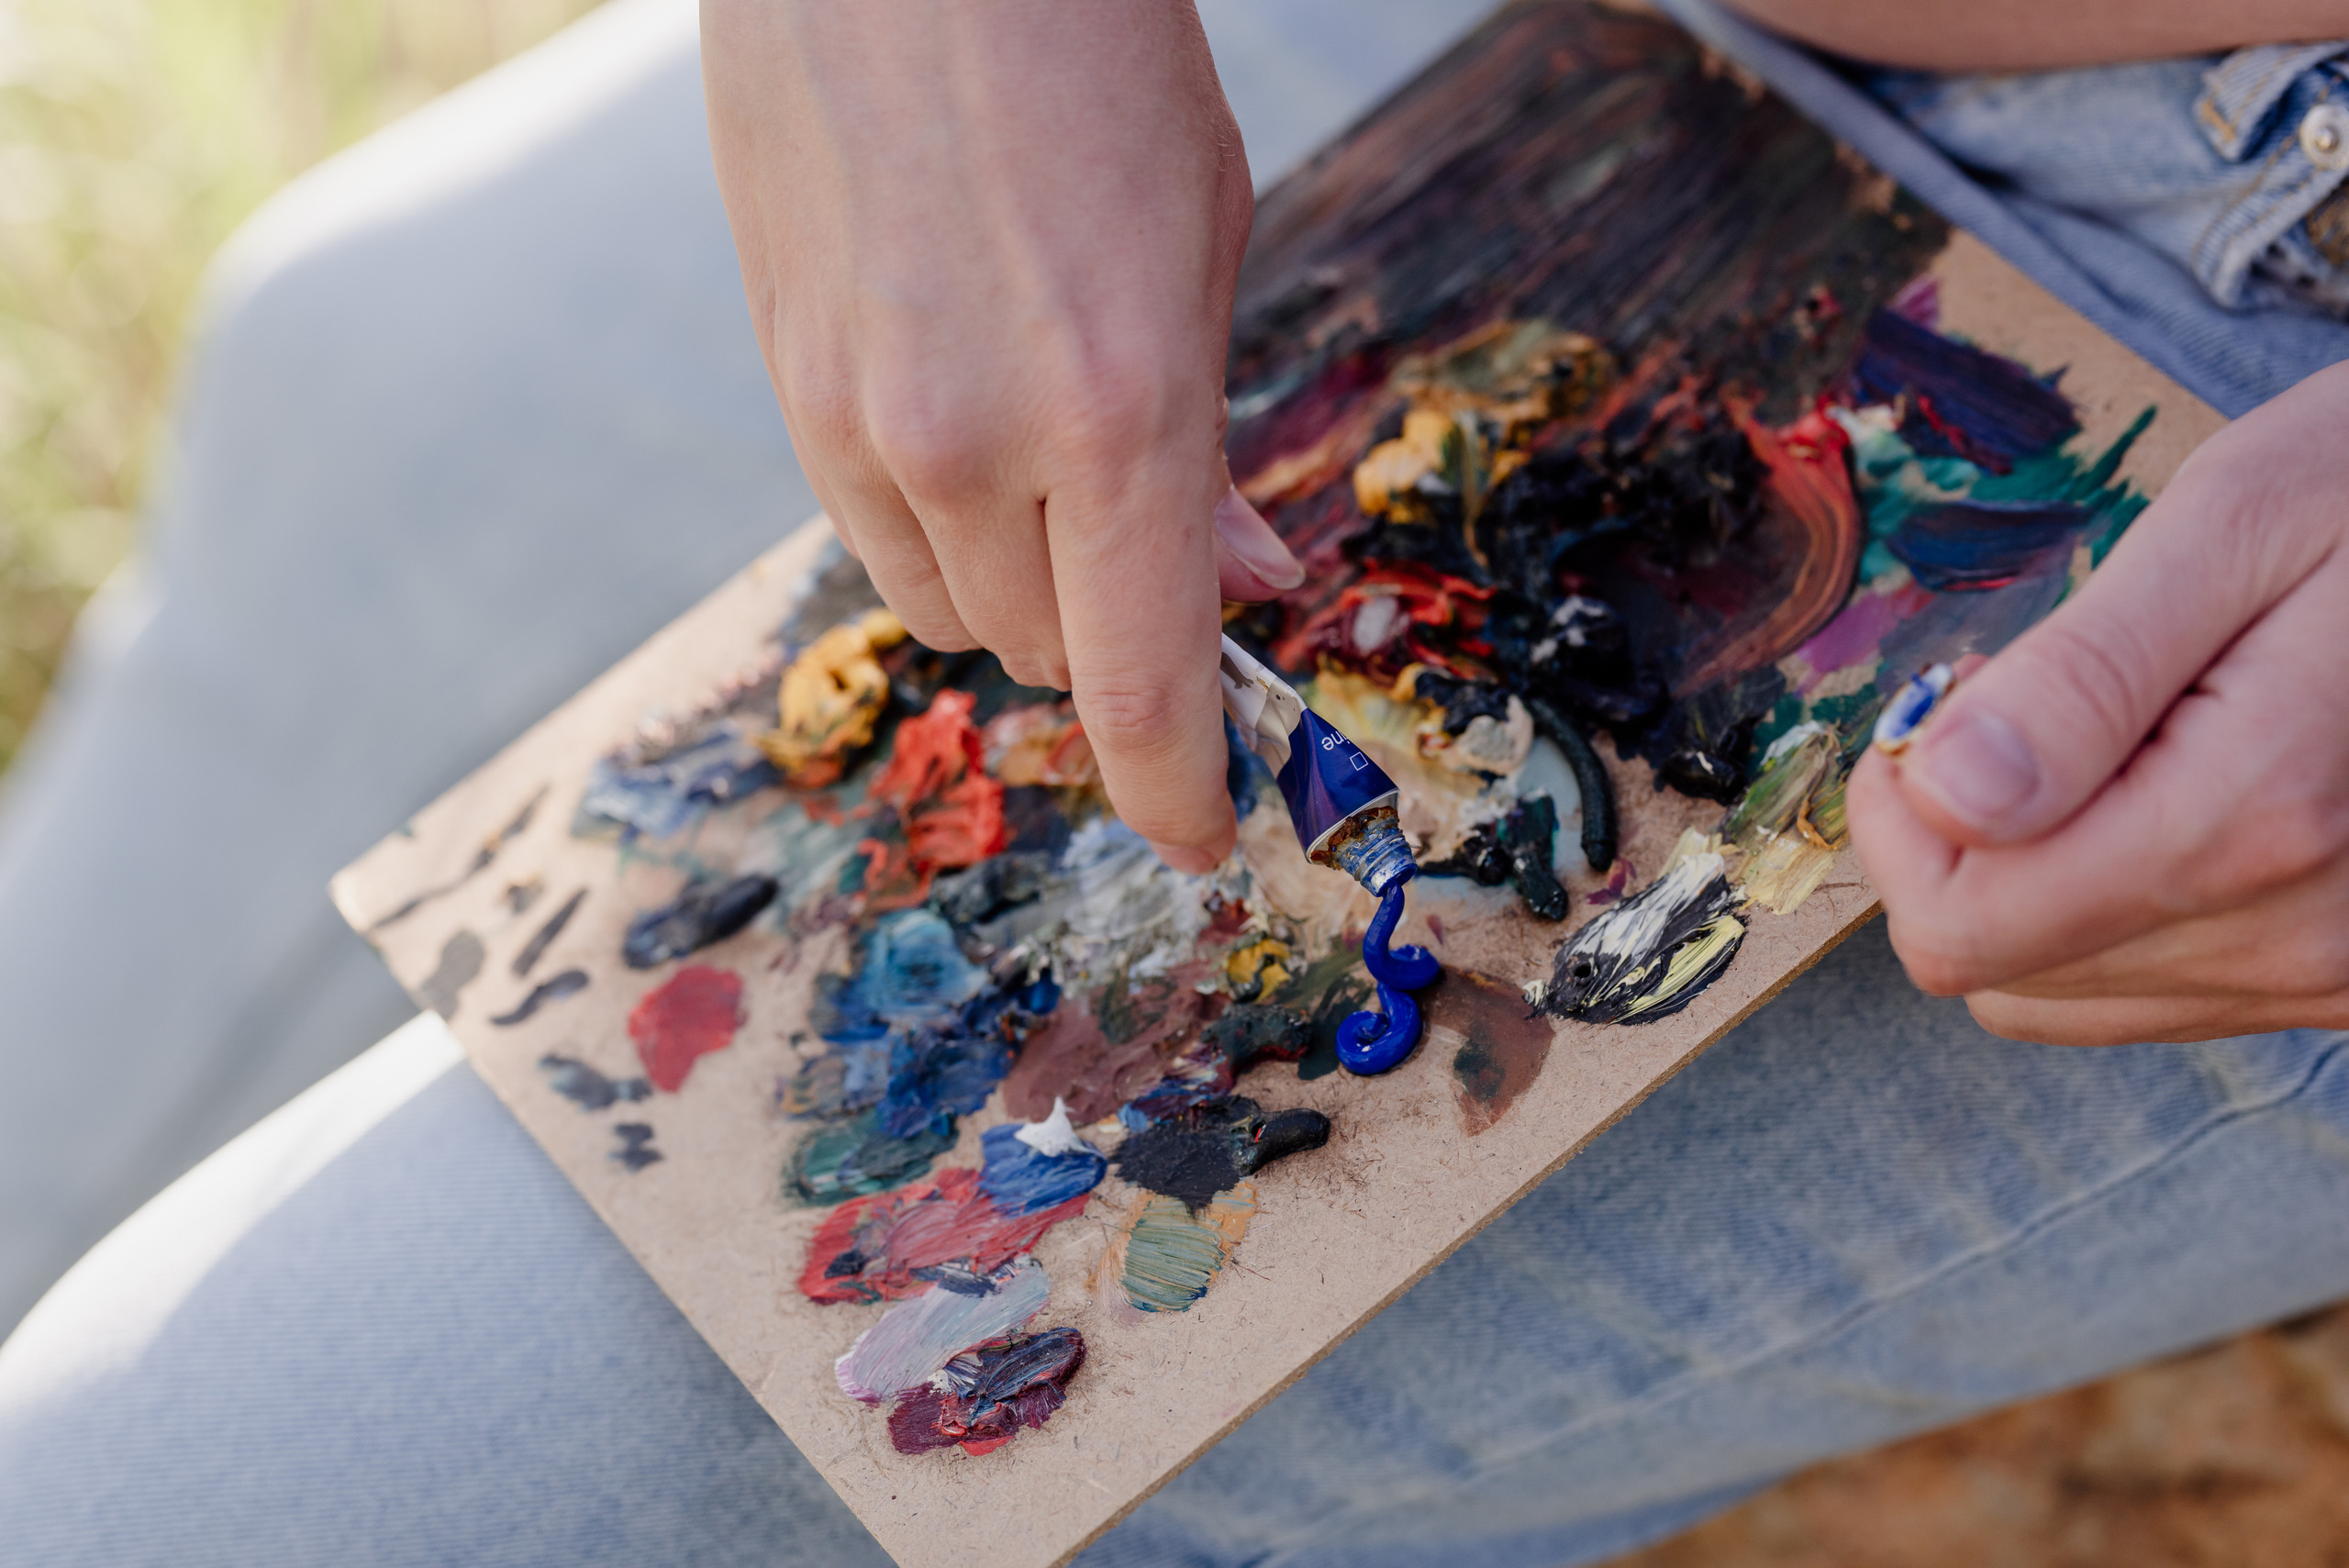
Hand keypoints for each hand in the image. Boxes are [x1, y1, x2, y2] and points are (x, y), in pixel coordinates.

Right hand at [702, 0, 1302, 871]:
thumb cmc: (1088, 51)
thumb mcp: (1206, 240)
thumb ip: (1209, 443)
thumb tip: (1242, 582)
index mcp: (1115, 407)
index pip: (1140, 683)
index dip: (1179, 787)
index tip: (1207, 835)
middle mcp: (967, 441)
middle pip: (1044, 656)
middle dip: (1114, 641)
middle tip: (1158, 561)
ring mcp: (853, 418)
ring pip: (948, 610)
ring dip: (1020, 590)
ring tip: (1054, 472)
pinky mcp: (783, 380)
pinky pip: (870, 531)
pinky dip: (939, 526)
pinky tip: (967, 424)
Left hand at [1848, 362, 2348, 1045]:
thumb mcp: (2238, 521)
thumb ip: (2084, 678)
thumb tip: (1943, 793)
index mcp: (2255, 820)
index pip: (1961, 926)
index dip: (1906, 816)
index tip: (1952, 698)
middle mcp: (2299, 936)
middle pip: (1995, 970)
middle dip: (1957, 841)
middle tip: (2024, 700)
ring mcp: (2329, 974)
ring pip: (2054, 991)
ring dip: (2027, 872)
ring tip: (2107, 733)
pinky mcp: (2340, 979)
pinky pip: (2142, 988)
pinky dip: (2100, 903)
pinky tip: (2153, 787)